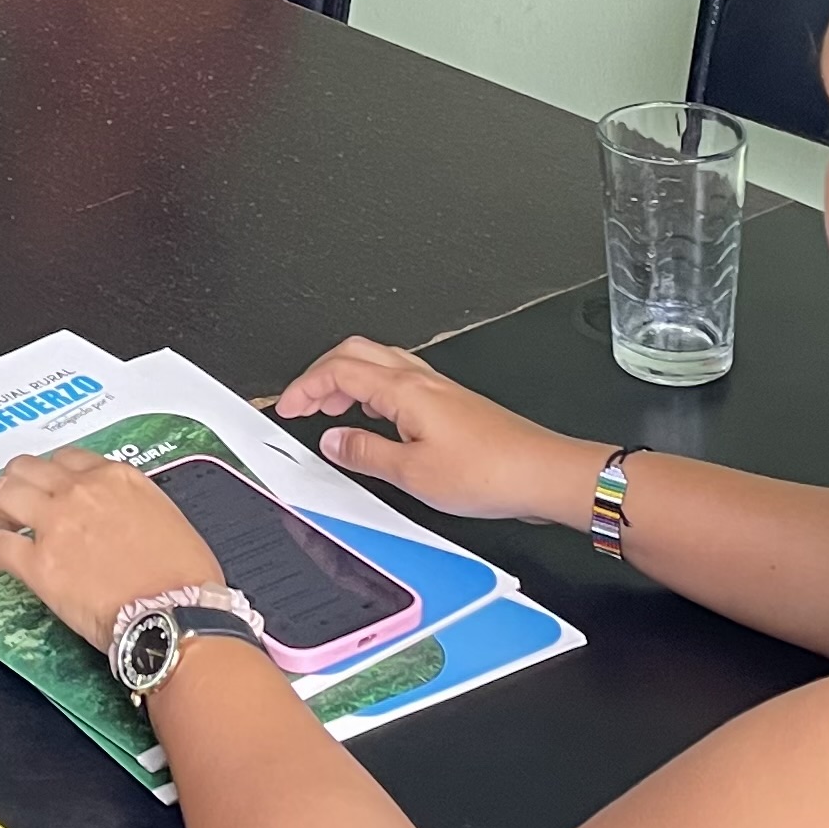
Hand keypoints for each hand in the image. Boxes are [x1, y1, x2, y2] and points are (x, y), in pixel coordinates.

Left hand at [0, 447, 227, 643]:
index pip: (67, 459)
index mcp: (117, 478)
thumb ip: (135, 507)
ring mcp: (57, 524)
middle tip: (8, 505)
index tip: (45, 489)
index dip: (49, 474)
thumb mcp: (168, 519)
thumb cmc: (185, 580)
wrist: (177, 615)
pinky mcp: (40, 563)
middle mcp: (82, 491)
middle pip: (26, 468)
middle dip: (13, 484)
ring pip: (4, 494)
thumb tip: (123, 521)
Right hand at [276, 336, 601, 524]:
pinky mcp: (451, 402)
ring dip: (347, 380)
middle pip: (355, 353)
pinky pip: (399, 380)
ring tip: (332, 411)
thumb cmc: (491, 471)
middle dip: (320, 374)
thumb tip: (333, 441)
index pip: (337, 370)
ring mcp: (438, 388)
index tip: (286, 407)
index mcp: (404, 389)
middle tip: (303, 404)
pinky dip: (373, 391)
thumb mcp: (413, 474)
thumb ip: (366, 453)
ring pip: (378, 363)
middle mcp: (421, 380)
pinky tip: (375, 419)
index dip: (303, 386)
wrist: (542, 472)